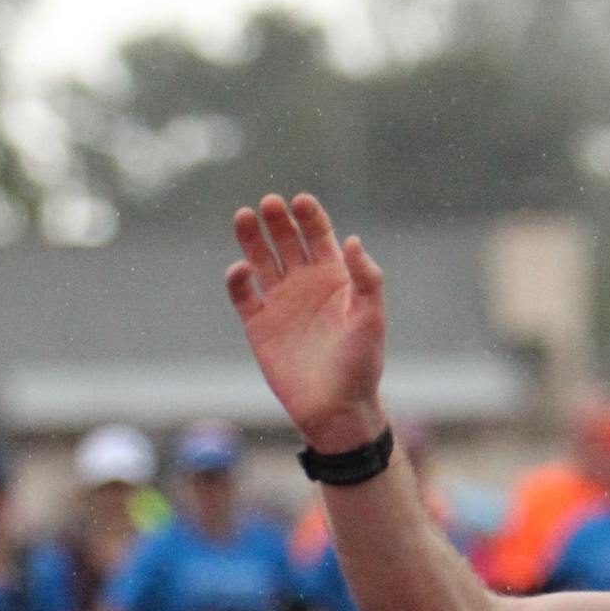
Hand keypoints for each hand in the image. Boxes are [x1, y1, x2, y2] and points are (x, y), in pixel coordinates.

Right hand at [226, 193, 387, 453]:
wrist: (337, 409)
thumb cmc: (361, 365)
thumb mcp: (371, 319)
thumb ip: (367, 280)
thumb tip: (354, 240)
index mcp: (335, 278)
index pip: (319, 235)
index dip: (309, 216)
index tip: (300, 202)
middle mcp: (305, 284)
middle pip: (287, 240)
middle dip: (278, 220)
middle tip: (270, 204)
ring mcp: (280, 302)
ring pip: (261, 259)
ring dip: (252, 237)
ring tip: (244, 215)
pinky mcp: (258, 324)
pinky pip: (243, 293)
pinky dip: (238, 279)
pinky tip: (241, 270)